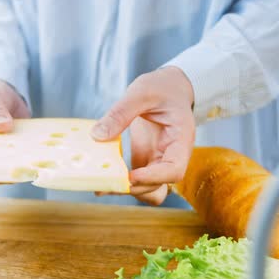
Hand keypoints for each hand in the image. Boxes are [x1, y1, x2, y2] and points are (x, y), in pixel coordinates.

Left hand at [91, 66, 194, 204]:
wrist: (170, 87)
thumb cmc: (163, 87)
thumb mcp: (141, 92)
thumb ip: (120, 113)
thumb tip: (98, 135)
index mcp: (180, 139)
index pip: (174, 170)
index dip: (154, 177)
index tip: (131, 176)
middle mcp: (172, 155)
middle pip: (160, 185)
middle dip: (136, 188)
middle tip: (108, 182)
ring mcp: (158, 160)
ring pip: (149, 189)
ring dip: (128, 191)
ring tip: (103, 186)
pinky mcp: (145, 159)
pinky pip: (135, 179)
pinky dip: (120, 183)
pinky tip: (101, 182)